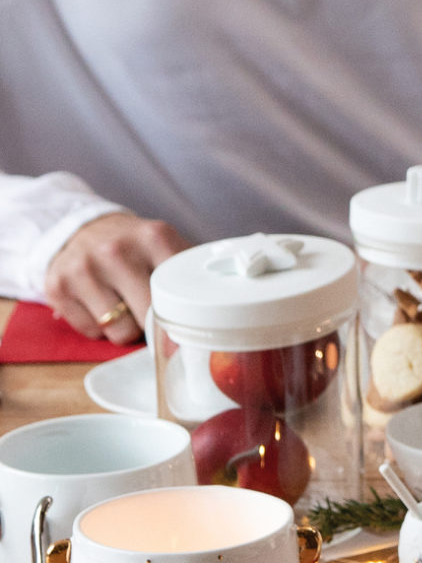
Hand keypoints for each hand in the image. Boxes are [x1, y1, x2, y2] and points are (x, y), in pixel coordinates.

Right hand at [43, 210, 188, 341]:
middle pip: (149, 316)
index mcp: (153, 237)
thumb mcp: (164, 244)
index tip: (185, 317)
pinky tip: (100, 304)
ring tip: (124, 305)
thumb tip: (223, 307)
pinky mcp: (57, 287)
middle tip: (151, 310)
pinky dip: (99, 328)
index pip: (179, 293)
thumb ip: (189, 270)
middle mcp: (115, 251)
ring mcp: (83, 269)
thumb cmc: (133, 246)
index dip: (183, 312)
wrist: (83, 229)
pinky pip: (91, 333)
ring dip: (126, 328)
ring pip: (120, 332)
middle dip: (153, 322)